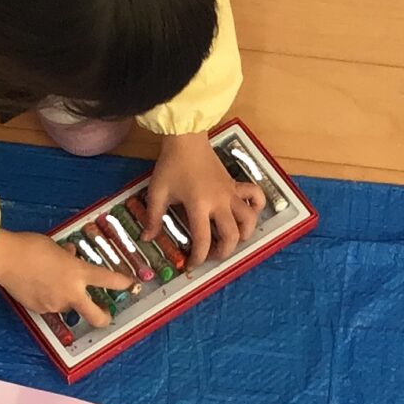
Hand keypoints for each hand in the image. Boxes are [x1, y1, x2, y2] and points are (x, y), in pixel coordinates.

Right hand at [0, 230, 134, 328]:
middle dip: (105, 317)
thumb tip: (71, 258)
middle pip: (97, 316)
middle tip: (106, 313)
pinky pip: (50, 306)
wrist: (5, 259)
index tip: (130, 284)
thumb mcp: (57, 248)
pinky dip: (49, 298)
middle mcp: (71, 293)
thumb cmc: (31, 246)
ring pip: (69, 307)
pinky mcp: (39, 310)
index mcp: (78, 273)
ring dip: (67, 299)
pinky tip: (37, 286)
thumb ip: (69, 258)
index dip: (123, 283)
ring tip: (51, 283)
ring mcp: (55, 305)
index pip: (109, 280)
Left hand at [146, 131, 263, 265]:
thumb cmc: (171, 165)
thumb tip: (146, 238)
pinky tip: (248, 214)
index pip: (203, 240)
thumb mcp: (157, 192)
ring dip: (244, 234)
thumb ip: (153, 217)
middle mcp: (220, 202)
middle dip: (223, 252)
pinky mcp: (236, 184)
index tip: (191, 265)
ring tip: (231, 239)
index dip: (198, 257)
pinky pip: (255, 196)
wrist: (186, 139)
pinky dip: (256, 207)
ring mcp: (231, 193)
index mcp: (199, 205)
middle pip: (232, 235)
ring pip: (249, 219)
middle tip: (212, 256)